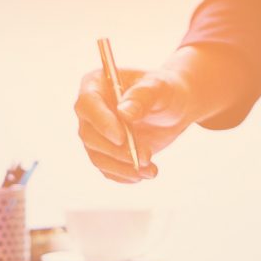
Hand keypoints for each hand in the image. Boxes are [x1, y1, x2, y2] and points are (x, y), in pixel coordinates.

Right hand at [71, 44, 250, 183]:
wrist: (173, 108)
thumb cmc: (165, 90)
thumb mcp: (160, 87)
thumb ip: (142, 96)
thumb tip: (124, 113)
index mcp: (96, 84)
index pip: (87, 104)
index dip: (101, 123)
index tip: (121, 138)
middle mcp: (90, 110)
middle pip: (89, 135)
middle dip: (116, 151)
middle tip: (146, 156)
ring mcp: (95, 133)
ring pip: (98, 156)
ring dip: (122, 167)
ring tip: (150, 169)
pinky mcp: (105, 152)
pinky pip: (107, 169)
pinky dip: (125, 175)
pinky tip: (145, 173)